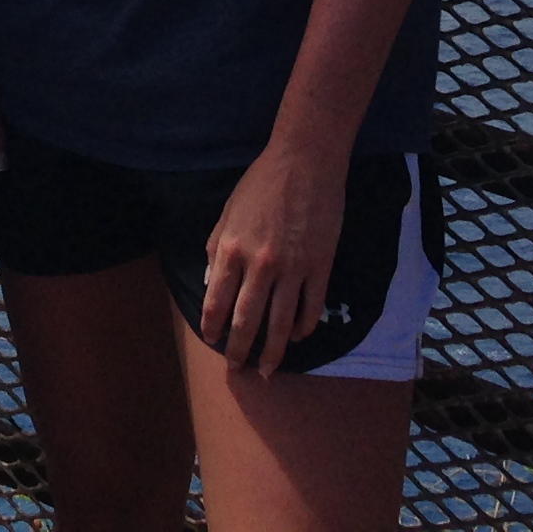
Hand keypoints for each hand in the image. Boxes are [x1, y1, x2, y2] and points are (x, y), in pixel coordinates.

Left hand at [195, 138, 346, 376]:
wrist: (305, 161)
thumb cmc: (261, 183)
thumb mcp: (227, 212)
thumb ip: (217, 249)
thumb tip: (213, 284)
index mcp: (231, 248)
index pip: (217, 301)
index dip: (212, 327)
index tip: (213, 341)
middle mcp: (260, 264)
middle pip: (247, 320)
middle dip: (240, 350)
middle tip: (237, 370)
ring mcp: (293, 267)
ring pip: (280, 323)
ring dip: (272, 352)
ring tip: (267, 370)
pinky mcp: (320, 265)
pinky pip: (311, 307)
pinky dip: (302, 327)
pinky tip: (295, 336)